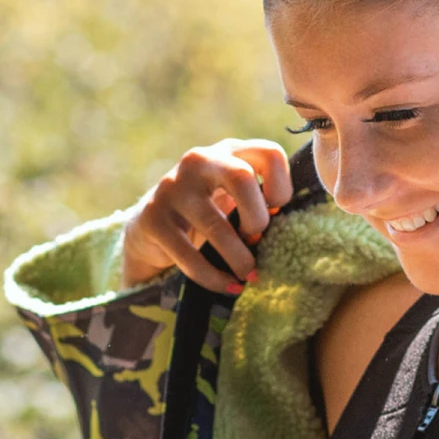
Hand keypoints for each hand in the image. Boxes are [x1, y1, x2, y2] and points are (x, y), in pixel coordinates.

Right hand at [121, 138, 291, 292]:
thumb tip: (287, 231)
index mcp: (228, 152)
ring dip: (239, 258)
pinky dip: (215, 278)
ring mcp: (172, 187)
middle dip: (256, 219)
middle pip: (242, 177)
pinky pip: (190, 256)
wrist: (152, 230)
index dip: (282, 188)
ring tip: (249, 275)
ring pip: (216, 225)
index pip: (269, 154)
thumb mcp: (235, 198)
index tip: (276, 214)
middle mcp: (199, 161)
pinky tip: (229, 286)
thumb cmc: (209, 214)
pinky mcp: (153, 218)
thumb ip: (260, 202)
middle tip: (257, 242)